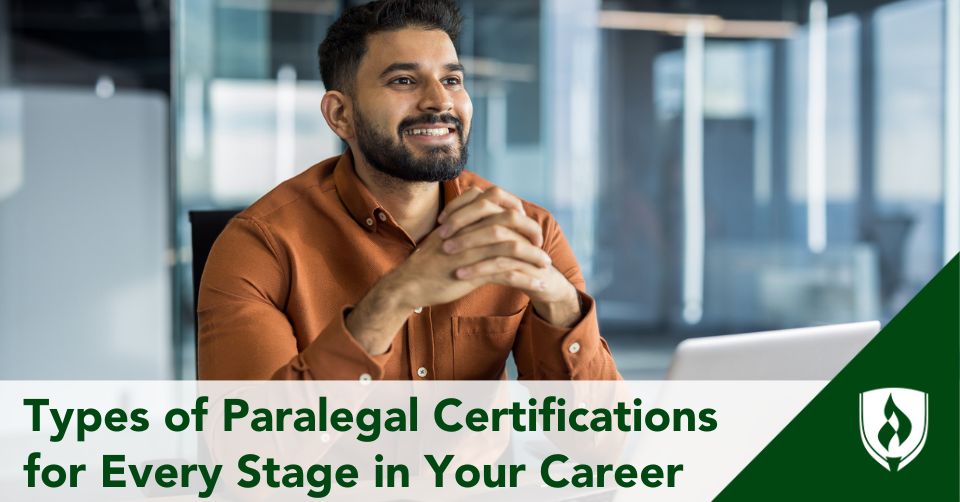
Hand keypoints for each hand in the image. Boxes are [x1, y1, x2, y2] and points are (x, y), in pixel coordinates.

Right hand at [344, 187, 556, 353]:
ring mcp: (470, 251)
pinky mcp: (471, 273)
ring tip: (546, 265)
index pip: (496, 199)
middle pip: (509, 220)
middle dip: (530, 230)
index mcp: (461, 217)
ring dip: (533, 256)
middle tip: (540, 242)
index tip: (525, 222)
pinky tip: (537, 284)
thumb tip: (486, 221)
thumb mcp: (446, 236)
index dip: (515, 209)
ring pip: (512, 247)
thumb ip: (465, 225)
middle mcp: (467, 230)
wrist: (408, 284)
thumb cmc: (428, 262)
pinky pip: (506, 274)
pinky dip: (525, 278)